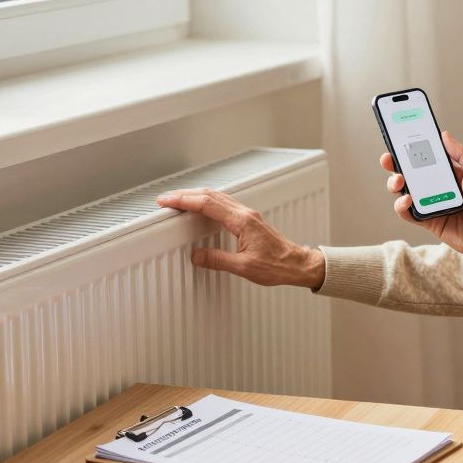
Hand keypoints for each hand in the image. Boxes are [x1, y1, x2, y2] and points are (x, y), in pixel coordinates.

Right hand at [155, 188, 325, 288]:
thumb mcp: (244, 267)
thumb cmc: (277, 266)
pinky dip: (207, 202)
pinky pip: (224, 203)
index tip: (167, 201)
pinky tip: (201, 207)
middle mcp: (244, 213)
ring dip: (195, 196)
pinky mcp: (249, 220)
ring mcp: (247, 215)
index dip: (184, 201)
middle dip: (185, 194)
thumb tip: (197, 256)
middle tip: (166, 199)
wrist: (297, 264)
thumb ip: (218, 261)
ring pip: (217, 197)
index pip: (207, 204)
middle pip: (210, 195)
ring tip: (178, 200)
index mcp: (242, 221)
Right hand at [383, 131, 462, 269]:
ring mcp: (433, 204)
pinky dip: (402, 206)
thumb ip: (461, 153)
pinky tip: (406, 200)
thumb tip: (445, 135)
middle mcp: (440, 188)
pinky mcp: (430, 222)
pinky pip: (409, 213)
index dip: (412, 150)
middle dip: (396, 165)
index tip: (399, 141)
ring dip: (396, 184)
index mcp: (452, 173)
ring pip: (406, 192)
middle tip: (389, 159)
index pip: (427, 158)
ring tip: (399, 180)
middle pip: (412, 173)